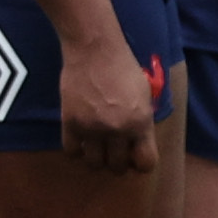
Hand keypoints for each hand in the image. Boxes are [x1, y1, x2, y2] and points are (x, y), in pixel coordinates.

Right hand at [55, 37, 158, 174]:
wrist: (94, 51)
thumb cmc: (123, 68)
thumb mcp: (144, 95)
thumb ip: (142, 120)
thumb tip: (137, 140)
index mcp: (141, 123)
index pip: (146, 162)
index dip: (140, 163)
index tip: (134, 157)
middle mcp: (118, 130)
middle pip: (117, 167)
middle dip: (117, 163)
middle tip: (113, 152)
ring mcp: (92, 128)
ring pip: (94, 163)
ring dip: (96, 159)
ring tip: (96, 148)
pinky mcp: (70, 123)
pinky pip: (71, 151)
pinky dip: (76, 150)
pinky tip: (80, 140)